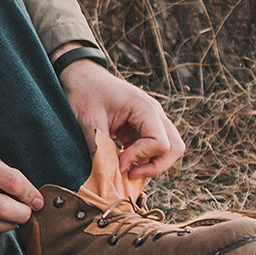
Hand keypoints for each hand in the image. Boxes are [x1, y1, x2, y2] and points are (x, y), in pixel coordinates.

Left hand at [58, 58, 183, 178]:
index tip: (118, 164)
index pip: (160, 142)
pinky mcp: (141, 128)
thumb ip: (100, 148)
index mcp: (145, 108)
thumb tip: (107, 178)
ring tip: (124, 170)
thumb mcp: (89, 121)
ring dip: (150, 163)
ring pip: (167, 150)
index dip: (141, 158)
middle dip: (156, 166)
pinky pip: (152, 149)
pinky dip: (141, 159)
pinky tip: (121, 163)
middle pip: (175, 147)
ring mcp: (150, 121)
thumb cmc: (85, 93)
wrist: (81, 76)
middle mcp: (154, 114)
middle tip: (130, 175)